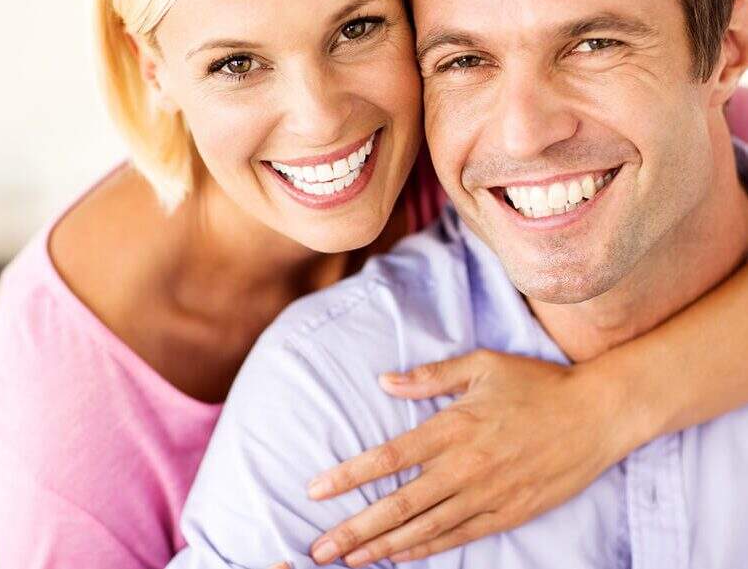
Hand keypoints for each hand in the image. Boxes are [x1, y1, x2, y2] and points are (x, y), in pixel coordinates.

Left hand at [301, 350, 629, 565]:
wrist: (600, 414)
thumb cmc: (537, 384)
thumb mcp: (481, 365)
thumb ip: (430, 377)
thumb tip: (384, 382)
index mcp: (453, 428)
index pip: (388, 458)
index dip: (348, 477)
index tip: (315, 491)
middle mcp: (466, 466)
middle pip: (398, 504)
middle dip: (354, 529)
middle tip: (318, 548)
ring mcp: (489, 494)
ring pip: (425, 528)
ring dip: (383, 546)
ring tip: (348, 560)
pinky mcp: (511, 512)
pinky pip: (460, 536)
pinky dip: (427, 549)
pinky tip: (398, 557)